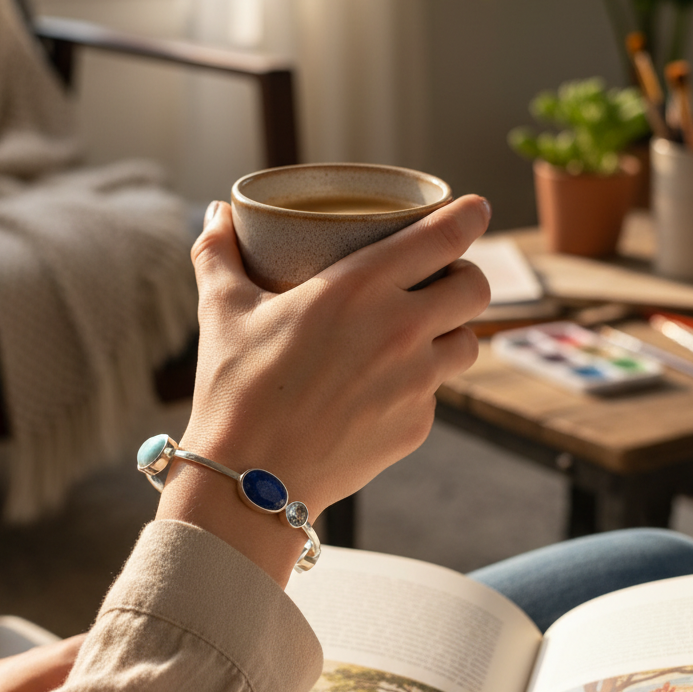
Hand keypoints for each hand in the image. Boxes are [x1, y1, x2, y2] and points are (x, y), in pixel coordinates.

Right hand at [156, 194, 490, 585]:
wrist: (249, 482)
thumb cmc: (234, 390)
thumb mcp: (222, 311)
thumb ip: (219, 253)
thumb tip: (217, 212)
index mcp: (359, 287)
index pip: (444, 237)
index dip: (469, 216)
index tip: (474, 209)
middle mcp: (401, 330)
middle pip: (475, 289)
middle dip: (465, 277)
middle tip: (443, 278)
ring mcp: (416, 383)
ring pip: (468, 344)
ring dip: (452, 332)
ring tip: (422, 335)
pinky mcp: (416, 427)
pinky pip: (436, 395)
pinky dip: (419, 386)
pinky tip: (386, 390)